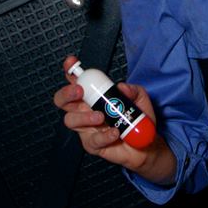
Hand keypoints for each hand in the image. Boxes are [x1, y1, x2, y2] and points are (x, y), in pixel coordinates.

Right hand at [54, 55, 176, 182]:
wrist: (144, 144)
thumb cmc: (135, 118)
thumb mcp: (139, 98)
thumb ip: (132, 90)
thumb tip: (121, 87)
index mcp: (92, 96)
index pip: (76, 81)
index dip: (70, 71)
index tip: (71, 63)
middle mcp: (84, 110)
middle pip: (62, 100)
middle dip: (66, 93)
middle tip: (79, 91)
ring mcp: (86, 128)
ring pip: (70, 120)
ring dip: (84, 117)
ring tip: (101, 117)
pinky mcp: (92, 144)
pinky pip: (92, 140)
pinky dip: (103, 135)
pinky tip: (114, 133)